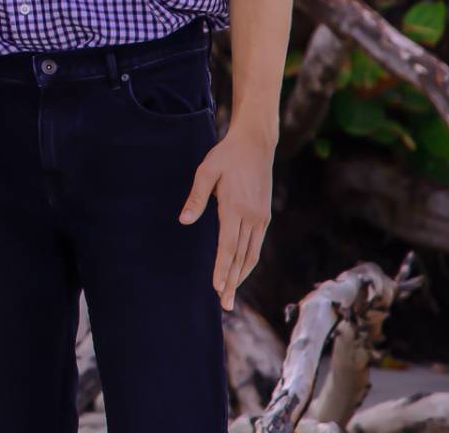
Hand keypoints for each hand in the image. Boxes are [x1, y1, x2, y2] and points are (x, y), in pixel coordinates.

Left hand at [179, 124, 275, 310]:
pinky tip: (240, 270)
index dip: (222, 269)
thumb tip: (184, 221)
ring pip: (251, 254)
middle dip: (232, 282)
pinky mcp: (264, 216)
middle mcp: (251, 217)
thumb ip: (195, 198)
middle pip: (241, 257)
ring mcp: (260, 217)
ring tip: (230, 293)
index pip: (228, 246)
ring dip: (240, 275)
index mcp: (234, 207)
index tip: (217, 287)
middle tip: (224, 304)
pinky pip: (256, 244)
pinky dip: (248, 261)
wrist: (255, 144)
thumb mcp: (206, 171)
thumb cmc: (226, 156)